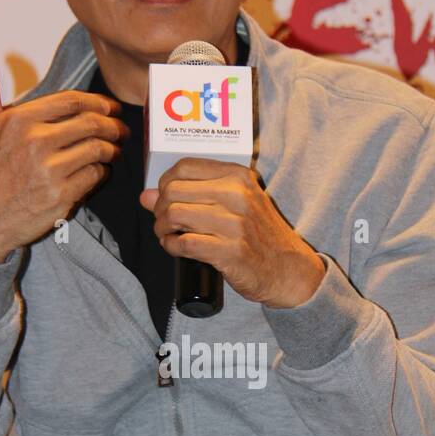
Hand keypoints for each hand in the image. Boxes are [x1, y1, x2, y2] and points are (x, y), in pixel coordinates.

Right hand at [0, 51, 130, 263]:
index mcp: (19, 120)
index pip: (71, 101)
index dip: (98, 102)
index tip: (109, 107)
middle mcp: (36, 142)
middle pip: (91, 124)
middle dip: (113, 124)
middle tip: (121, 128)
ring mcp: (50, 171)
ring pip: (97, 150)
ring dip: (112, 149)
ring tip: (115, 150)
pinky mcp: (61, 197)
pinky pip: (94, 177)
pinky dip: (102, 172)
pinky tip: (100, 171)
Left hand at [138, 158, 324, 306]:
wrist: (288, 268)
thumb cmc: (258, 235)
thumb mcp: (235, 204)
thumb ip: (194, 194)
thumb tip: (146, 196)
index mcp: (238, 176)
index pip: (184, 166)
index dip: (165, 182)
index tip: (165, 197)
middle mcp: (236, 195)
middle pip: (174, 190)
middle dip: (159, 208)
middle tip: (164, 222)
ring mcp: (234, 223)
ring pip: (174, 215)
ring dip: (162, 228)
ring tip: (168, 235)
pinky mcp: (229, 251)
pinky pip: (183, 244)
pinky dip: (171, 247)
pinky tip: (175, 248)